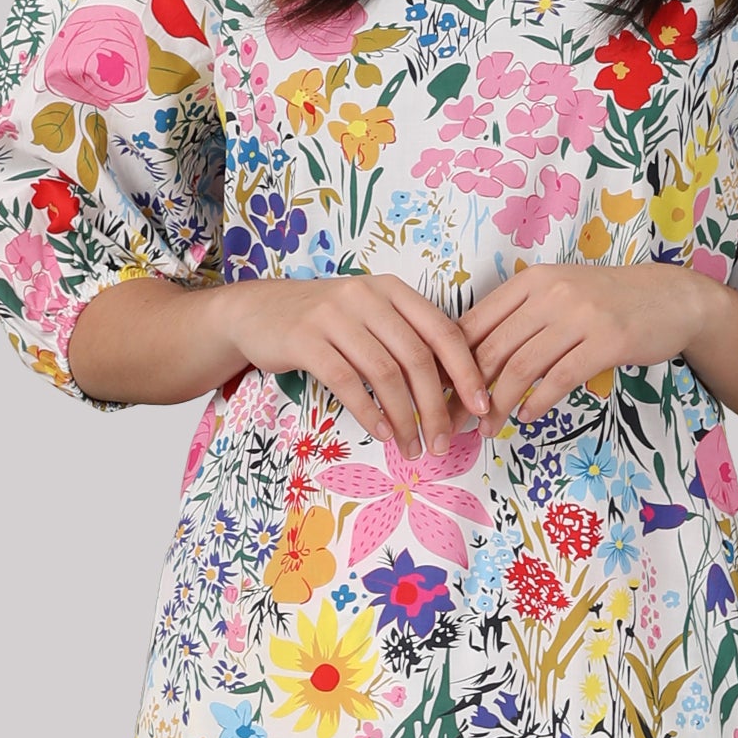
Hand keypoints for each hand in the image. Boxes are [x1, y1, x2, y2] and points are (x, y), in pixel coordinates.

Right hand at [223, 271, 489, 452]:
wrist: (256, 311)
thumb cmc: (323, 321)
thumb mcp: (369, 315)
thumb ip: (406, 339)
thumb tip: (452, 388)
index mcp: (392, 290)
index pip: (443, 331)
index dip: (467, 372)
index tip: (481, 407)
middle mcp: (367, 297)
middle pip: (417, 358)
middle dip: (436, 408)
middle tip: (443, 443)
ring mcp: (334, 316)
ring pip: (385, 374)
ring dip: (404, 418)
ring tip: (412, 447)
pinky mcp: (305, 339)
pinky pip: (347, 383)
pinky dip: (369, 413)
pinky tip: (382, 432)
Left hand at [460, 264, 711, 423]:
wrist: (671, 298)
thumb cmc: (608, 302)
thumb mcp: (560, 295)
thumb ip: (520, 318)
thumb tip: (470, 360)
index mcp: (532, 281)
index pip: (476, 322)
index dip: (451, 361)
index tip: (437, 392)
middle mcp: (552, 293)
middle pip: (493, 349)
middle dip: (467, 392)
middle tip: (454, 421)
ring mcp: (581, 315)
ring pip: (522, 368)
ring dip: (499, 405)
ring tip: (488, 429)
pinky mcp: (607, 341)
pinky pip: (559, 379)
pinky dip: (537, 403)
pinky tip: (526, 417)